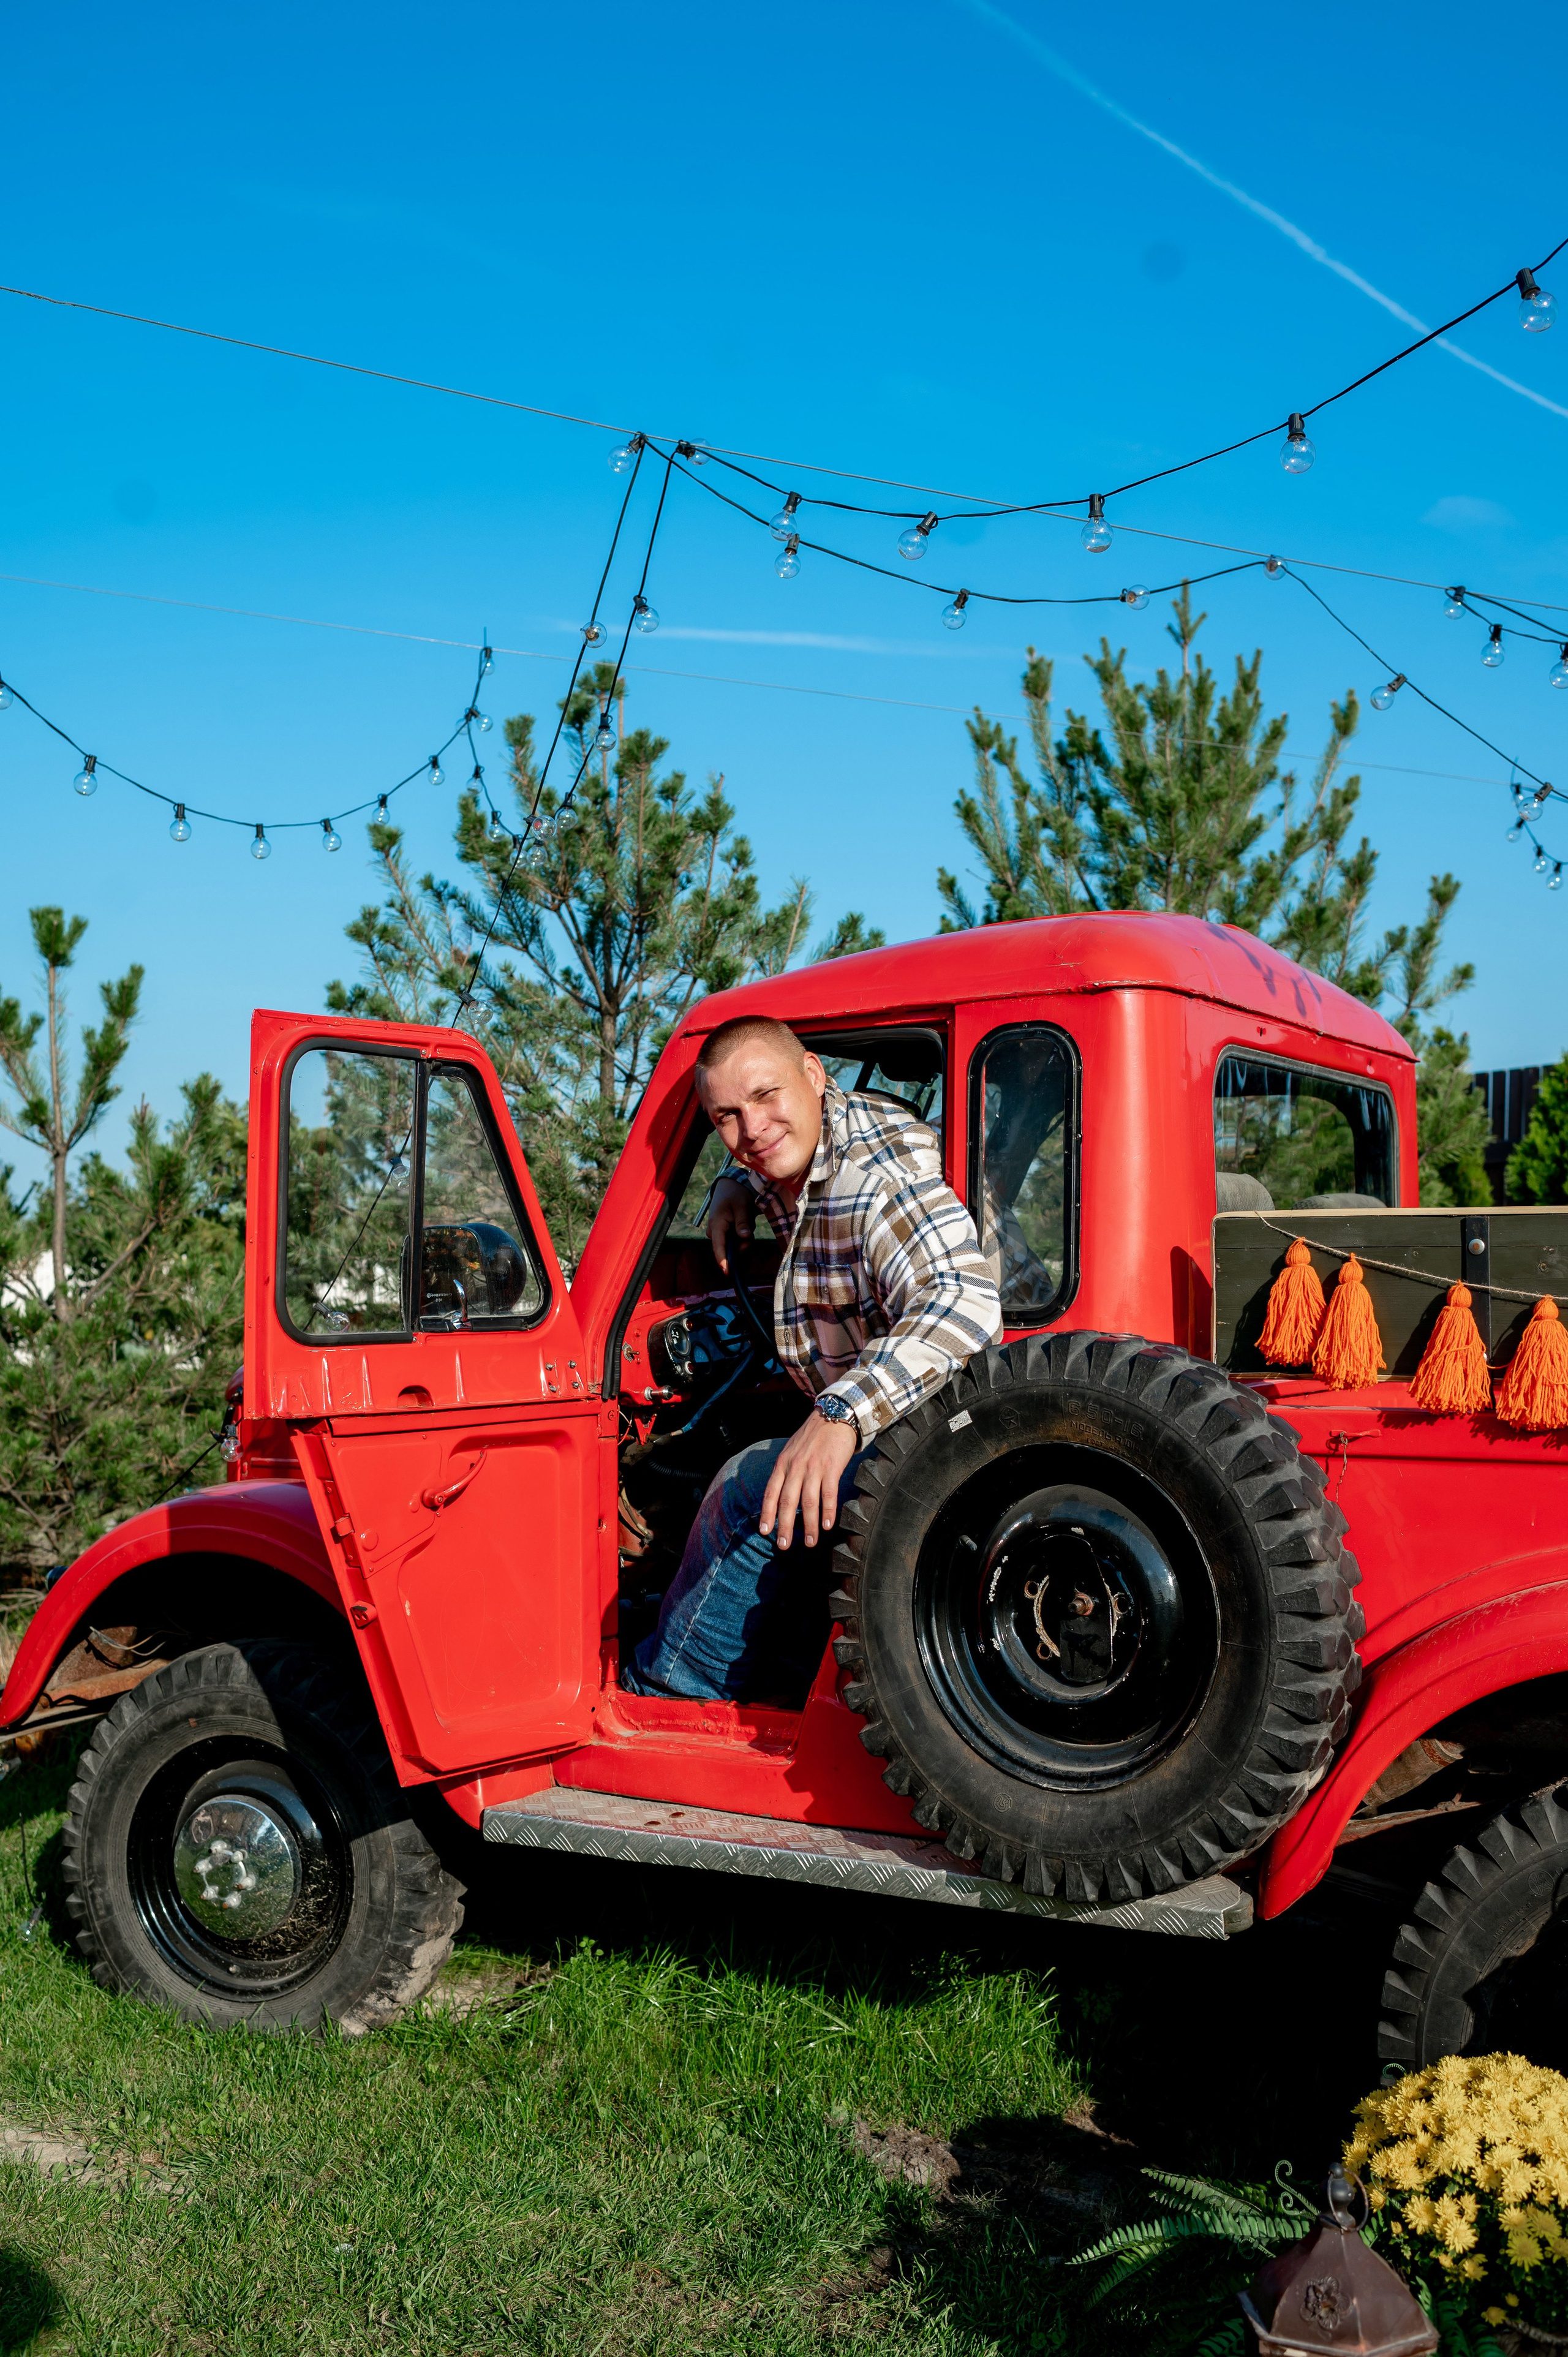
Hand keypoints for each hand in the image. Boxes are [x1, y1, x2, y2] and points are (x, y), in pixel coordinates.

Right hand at [707, 1175, 755, 1274]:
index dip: (722, 1260)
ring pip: (734, 1246)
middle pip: (729, 1249)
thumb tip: (744, 1237)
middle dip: (742, 1244)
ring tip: (747, 1221)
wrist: (730, 1187)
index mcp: (717, 1224)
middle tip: (750, 1230)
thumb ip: (743, 1223)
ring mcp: (719, 1233)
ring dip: (744, 1238)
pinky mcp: (724, 1234)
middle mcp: (715, 1231)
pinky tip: (745, 1225)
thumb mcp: (742, 1206)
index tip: (727, 1271)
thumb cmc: (735, 1194)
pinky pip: (735, 1242)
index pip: (718, 1246)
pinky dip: (743, 1236)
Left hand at [760, 1411, 858, 1551]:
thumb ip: (786, 1472)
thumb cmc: (812, 1437)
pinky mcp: (832, 1467)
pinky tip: (828, 1525)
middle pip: (787, 1501)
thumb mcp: (791, 1451)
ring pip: (808, 1501)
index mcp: (783, 1464)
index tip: (765, 1532)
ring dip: (808, 1525)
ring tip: (810, 1542)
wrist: (834, 1415)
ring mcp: (813, 1467)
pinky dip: (828, 1511)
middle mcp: (795, 1467)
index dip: (767, 1513)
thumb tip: (781, 1497)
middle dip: (785, 1526)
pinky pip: (828, 1494)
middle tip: (784, 1545)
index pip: (771, 1492)